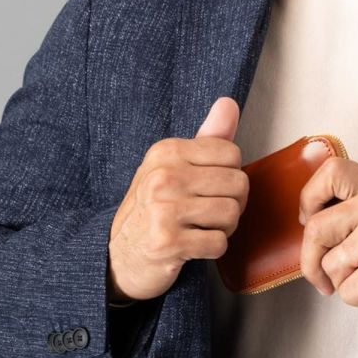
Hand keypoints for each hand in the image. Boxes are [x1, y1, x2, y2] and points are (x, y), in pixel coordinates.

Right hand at [106, 96, 248, 302]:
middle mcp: (162, 176)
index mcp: (166, 152)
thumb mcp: (175, 166)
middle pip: (238, 184)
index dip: (230, 175)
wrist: (119, 255)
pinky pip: (218, 243)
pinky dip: (213, 249)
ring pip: (231, 214)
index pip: (232, 154)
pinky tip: (193, 246)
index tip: (209, 188)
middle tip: (207, 213)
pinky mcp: (167, 242)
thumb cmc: (156, 207)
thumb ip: (208, 136)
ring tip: (200, 228)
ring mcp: (163, 210)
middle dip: (232, 204)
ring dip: (224, 228)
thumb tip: (229, 102)